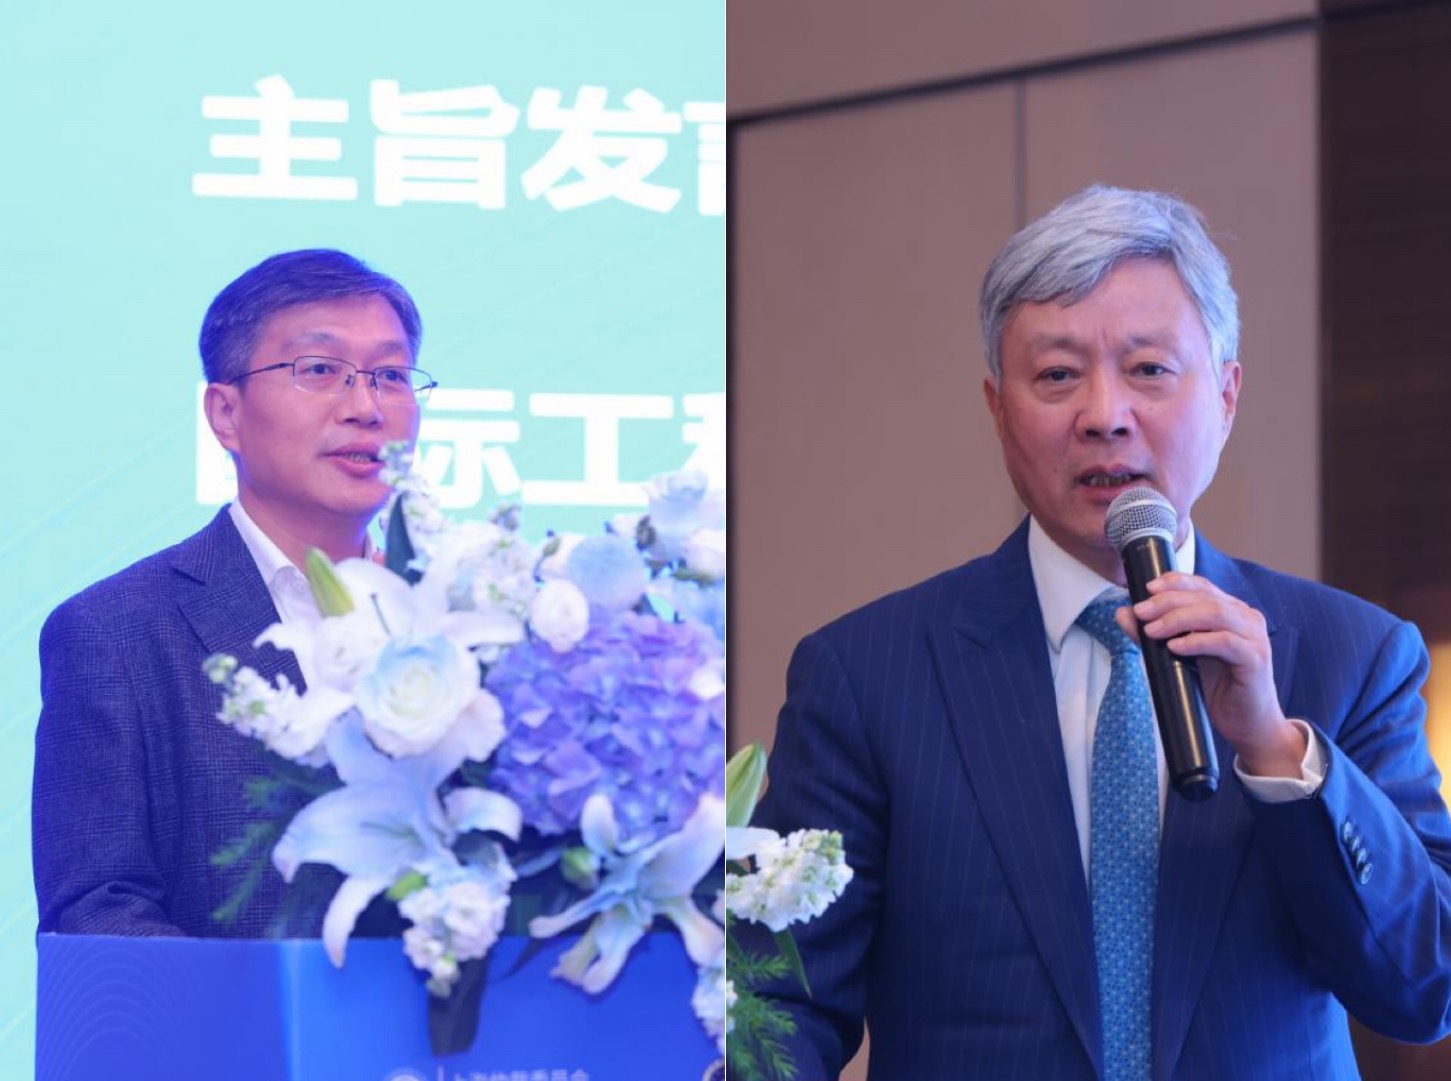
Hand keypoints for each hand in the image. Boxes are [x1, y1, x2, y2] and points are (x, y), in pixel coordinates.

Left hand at [1116, 572, 1306, 777]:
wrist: (1248, 725)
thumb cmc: (1218, 689)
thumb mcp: (1179, 657)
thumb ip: (1154, 634)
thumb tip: (1123, 614)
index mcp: (1230, 611)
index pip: (1201, 585)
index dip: (1174, 582)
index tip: (1146, 588)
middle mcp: (1245, 618)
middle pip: (1203, 597)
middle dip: (1167, 602)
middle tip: (1140, 612)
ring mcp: (1253, 636)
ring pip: (1214, 613)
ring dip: (1178, 619)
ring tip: (1152, 630)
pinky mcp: (1255, 658)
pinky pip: (1225, 642)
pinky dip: (1197, 641)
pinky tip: (1175, 647)